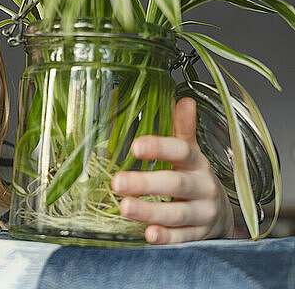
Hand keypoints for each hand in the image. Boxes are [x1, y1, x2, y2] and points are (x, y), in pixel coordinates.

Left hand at [111, 97, 233, 243]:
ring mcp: (202, 214)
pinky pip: (182, 238)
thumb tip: (182, 100)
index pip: (181, 151)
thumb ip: (183, 129)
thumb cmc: (195, 179)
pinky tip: (148, 234)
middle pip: (175, 184)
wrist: (221, 215)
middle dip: (146, 184)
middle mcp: (202, 187)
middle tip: (117, 182)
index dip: (159, 148)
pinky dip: (166, 238)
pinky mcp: (198, 236)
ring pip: (177, 214)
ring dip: (150, 211)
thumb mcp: (190, 153)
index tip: (135, 146)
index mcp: (196, 163)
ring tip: (125, 208)